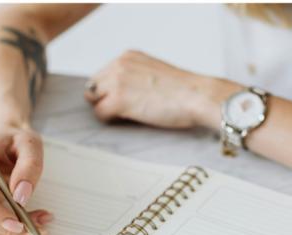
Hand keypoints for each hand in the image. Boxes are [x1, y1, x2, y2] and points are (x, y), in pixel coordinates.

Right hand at [0, 127, 51, 234]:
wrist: (6, 141)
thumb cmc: (15, 140)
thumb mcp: (30, 144)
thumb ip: (29, 167)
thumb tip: (20, 197)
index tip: (17, 224)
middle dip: (5, 227)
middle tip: (37, 229)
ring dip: (9, 232)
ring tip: (38, 223)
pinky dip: (7, 230)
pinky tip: (30, 222)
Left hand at [84, 50, 240, 128]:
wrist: (198, 96)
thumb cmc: (184, 90)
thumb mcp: (154, 72)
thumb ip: (135, 76)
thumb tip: (122, 93)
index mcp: (128, 56)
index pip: (102, 75)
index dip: (109, 91)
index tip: (122, 101)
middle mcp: (119, 65)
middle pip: (93, 87)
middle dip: (104, 100)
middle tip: (123, 112)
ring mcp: (117, 82)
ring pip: (94, 100)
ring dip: (106, 110)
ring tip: (127, 116)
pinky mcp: (119, 100)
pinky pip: (100, 114)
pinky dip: (110, 120)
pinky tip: (128, 121)